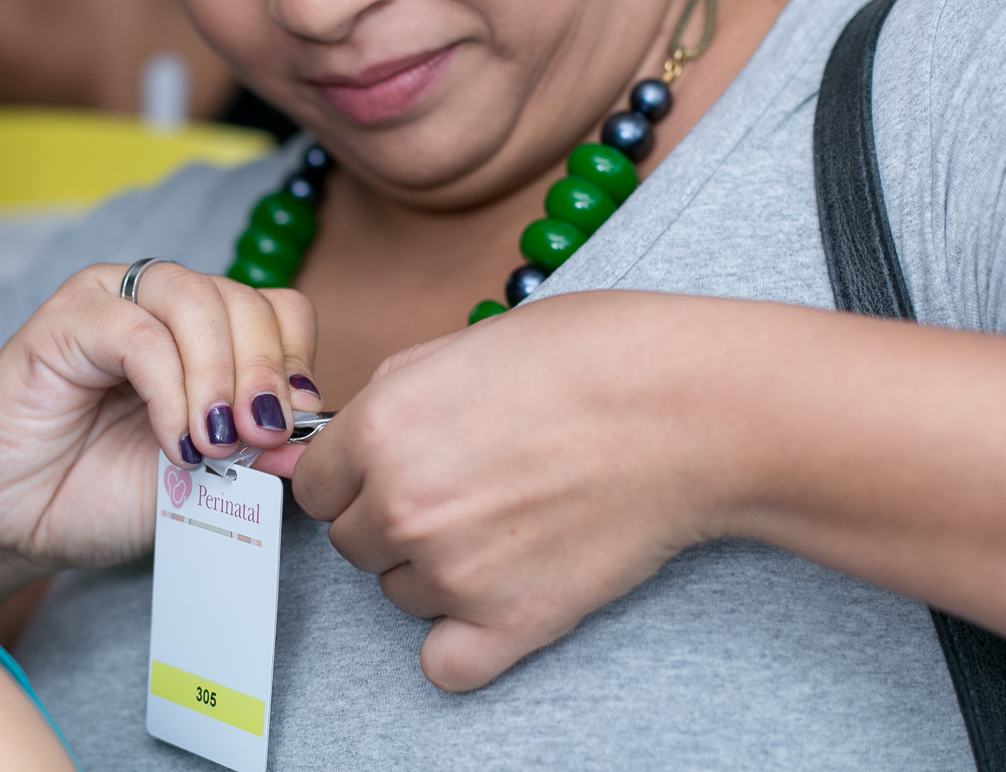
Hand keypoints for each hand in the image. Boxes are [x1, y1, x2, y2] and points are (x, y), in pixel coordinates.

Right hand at [0, 263, 319, 615]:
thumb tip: (315, 431)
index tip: (295, 422)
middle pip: (245, 299)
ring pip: (196, 300)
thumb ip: (260, 447)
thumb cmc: (111, 492)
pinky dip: (170, 391)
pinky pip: (140, 335)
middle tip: (259, 437)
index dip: (296, 359)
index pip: (278, 309)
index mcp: (208, 331)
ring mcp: (113, 303)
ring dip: (219, 377)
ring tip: (216, 442)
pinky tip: (174, 442)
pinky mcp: (63, 322)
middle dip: (265, 372)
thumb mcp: (211, 473)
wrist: (20, 524)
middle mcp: (164, 304)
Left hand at [292, 291, 744, 691]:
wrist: (690, 407)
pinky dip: (463, 640)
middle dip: (392, 518)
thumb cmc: (593, 358)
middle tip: (465, 487)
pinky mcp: (512, 622)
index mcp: (381, 429)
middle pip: (353, 543)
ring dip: (434, 569)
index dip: (353, 475)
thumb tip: (344, 436)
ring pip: (400, 594)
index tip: (387, 472)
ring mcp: (454, 572)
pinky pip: (445, 664)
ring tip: (506, 522)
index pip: (315, 485)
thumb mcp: (464, 343)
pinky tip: (497, 596)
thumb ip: (389, 396)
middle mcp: (403, 506)